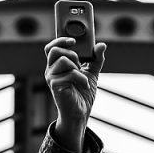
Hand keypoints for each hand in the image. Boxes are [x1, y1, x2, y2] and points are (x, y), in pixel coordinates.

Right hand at [45, 36, 106, 151]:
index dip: (60, 40)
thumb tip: (101, 45)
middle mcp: (51, 70)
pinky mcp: (55, 85)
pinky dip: (81, 78)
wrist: (80, 112)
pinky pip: (70, 73)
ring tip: (82, 78)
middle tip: (80, 63)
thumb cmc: (82, 93)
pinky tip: (84, 85)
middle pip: (54, 49)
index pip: (52, 47)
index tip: (74, 40)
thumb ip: (96, 58)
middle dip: (71, 52)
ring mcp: (51, 77)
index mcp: (57, 65)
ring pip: (63, 59)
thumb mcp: (92, 72)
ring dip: (77, 67)